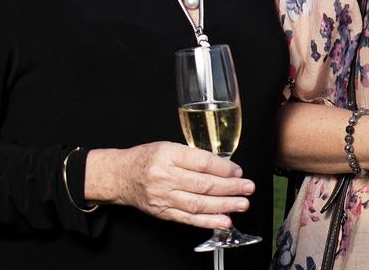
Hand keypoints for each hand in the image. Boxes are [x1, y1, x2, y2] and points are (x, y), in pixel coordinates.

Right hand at [86, 142, 253, 229]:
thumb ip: (194, 156)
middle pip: (203, 184)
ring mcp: (163, 197)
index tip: (238, 171)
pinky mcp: (163, 212)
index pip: (202, 163)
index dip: (224, 168)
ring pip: (198, 204)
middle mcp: (165, 177)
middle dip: (230, 187)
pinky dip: (208, 221)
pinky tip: (224, 221)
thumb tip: (224, 167)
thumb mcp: (169, 147)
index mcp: (168, 155)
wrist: (120, 176)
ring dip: (224, 205)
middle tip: (248, 188)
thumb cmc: (147, 159)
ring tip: (242, 204)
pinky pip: (188, 218)